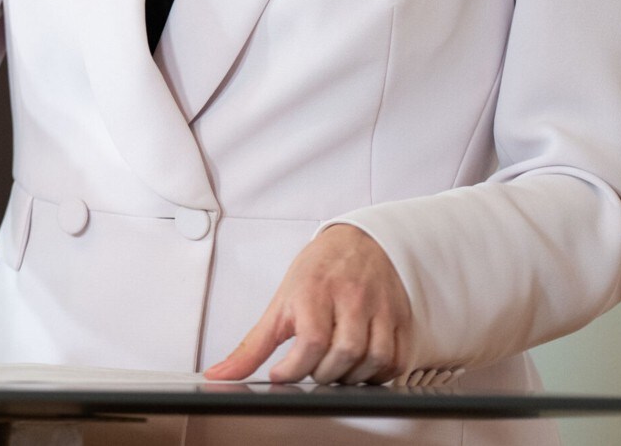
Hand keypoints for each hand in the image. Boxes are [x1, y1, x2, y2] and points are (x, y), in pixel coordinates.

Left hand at [204, 224, 413, 384]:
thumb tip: (220, 374)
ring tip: (332, 370)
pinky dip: (378, 375)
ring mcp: (380, 307)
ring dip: (350, 378)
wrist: (358, 242)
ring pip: (373, 359)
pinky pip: (396, 359)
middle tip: (309, 370)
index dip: (294, 368)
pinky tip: (359, 370)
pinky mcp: (400, 318)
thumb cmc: (317, 272)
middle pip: (343, 353)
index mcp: (315, 291)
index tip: (281, 375)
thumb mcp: (279, 303)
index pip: (312, 340)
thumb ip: (253, 345)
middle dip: (321, 374)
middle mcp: (351, 297)